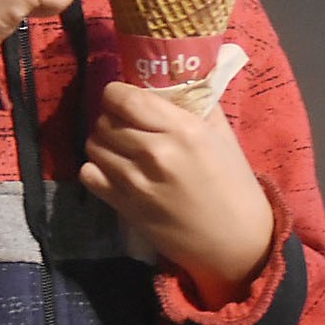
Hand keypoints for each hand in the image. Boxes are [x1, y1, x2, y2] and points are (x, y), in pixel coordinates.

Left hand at [80, 82, 275, 308]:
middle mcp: (155, 152)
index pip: (125, 99)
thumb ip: (196, 104)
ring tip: (120, 147)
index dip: (116, 93)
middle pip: (105, 121)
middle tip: (125, 124)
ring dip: (103, 142)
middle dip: (111, 118)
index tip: (123, 98)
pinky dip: (96, 168)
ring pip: (94, 145)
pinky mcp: (125, 207)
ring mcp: (136, 182)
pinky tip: (114, 170)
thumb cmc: (234, 184)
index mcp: (183, 130)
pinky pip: (89, 175)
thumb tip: (172, 80)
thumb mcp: (222, 135)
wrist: (235, 243)